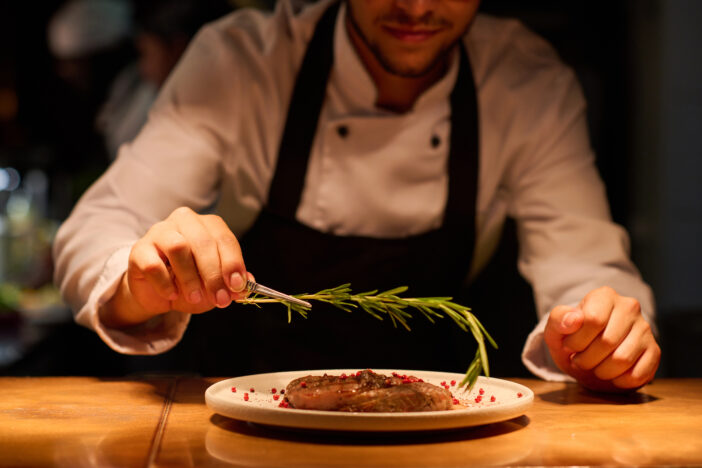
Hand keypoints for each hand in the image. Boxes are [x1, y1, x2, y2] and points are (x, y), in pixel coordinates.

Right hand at [101, 207, 251, 326]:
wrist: (157, 292)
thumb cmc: (190, 283)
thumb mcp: (216, 285)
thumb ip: (232, 283)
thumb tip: (246, 286)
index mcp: (208, 225)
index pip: (224, 239)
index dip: (233, 263)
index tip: (237, 286)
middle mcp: (184, 221)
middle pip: (203, 242)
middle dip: (214, 275)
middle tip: (219, 299)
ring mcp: (160, 232)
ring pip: (178, 248)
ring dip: (190, 278)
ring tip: (195, 297)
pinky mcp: (139, 249)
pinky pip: (153, 264)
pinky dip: (165, 283)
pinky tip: (172, 294)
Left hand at [544, 286, 660, 391]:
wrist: (588, 353)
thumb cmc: (572, 337)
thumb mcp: (556, 329)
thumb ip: (558, 320)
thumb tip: (574, 319)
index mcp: (604, 296)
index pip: (593, 320)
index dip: (577, 341)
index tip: (569, 346)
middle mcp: (629, 307)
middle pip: (607, 342)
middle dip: (587, 359)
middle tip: (580, 361)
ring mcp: (645, 328)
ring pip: (623, 359)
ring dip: (602, 371)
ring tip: (594, 367)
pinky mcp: (654, 350)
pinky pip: (639, 374)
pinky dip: (620, 381)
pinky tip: (611, 375)